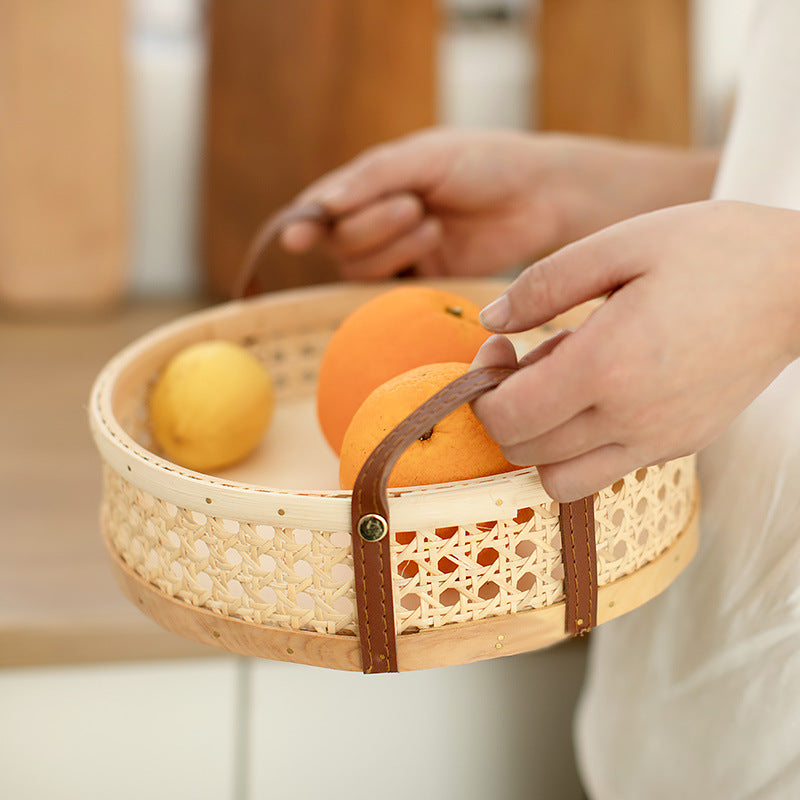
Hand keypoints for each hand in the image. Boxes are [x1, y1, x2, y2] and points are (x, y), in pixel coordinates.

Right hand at [280, 127, 717, 278]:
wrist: (541, 196)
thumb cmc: (485, 162)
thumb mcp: (428, 156)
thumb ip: (375, 177)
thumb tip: (323, 205)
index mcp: (373, 182)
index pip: (322, 206)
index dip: (306, 223)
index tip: (296, 239)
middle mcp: (377, 219)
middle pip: (339, 241)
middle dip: (372, 225)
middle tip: (416, 205)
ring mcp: (399, 252)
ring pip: (360, 268)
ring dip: (394, 245)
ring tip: (434, 223)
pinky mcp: (423, 280)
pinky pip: (390, 291)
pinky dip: (404, 271)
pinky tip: (433, 246)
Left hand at [470, 200, 799, 500]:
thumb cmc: (715, 251)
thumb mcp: (621, 243)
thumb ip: (543, 285)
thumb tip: (491, 321)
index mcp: (607, 366)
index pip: (507, 418)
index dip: (482, 389)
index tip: (498, 348)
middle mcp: (630, 419)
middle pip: (524, 452)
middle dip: (503, 410)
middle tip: (523, 359)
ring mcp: (658, 441)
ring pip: (559, 479)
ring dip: (538, 438)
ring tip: (560, 383)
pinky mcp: (680, 445)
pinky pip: (604, 469)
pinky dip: (579, 446)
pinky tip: (599, 392)